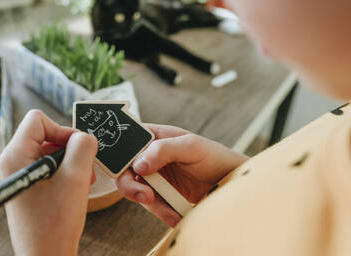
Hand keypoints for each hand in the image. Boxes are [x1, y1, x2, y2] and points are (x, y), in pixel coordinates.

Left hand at [0, 110, 97, 255]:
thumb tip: (85, 135)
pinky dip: (65, 171)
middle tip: (84, 167)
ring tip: (82, 180)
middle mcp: (11, 162)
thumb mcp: (76, 177)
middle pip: (44, 134)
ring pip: (48, 149)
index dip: (62, 129)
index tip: (78, 148)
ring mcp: (18, 174)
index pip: (38, 120)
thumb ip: (83, 146)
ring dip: (70, 161)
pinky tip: (75, 186)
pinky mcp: (27, 184)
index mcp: (15, 157)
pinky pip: (47, 165)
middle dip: (68, 147)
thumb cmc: (54, 225)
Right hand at [116, 124, 246, 226]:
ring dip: (150, 203)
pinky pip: (151, 204)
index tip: (129, 169)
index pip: (126, 141)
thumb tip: (138, 163)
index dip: (120, 154)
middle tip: (145, 196)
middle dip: (130, 185)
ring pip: (136, 190)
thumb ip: (163, 150)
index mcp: (154, 136)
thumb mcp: (191, 146)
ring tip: (169, 211)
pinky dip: (161, 211)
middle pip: (124, 169)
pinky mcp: (161, 194)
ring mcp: (154, 175)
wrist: (230, 183)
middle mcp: (150, 155)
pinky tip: (174, 214)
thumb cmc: (214, 156)